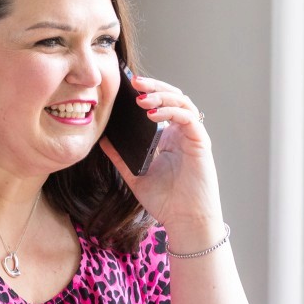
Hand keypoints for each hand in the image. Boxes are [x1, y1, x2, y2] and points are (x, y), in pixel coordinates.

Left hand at [99, 72, 222, 241]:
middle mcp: (181, 132)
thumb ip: (119, 156)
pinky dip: (171, 111)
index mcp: (167, 136)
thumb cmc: (164, 200)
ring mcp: (192, 136)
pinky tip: (153, 114)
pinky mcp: (201, 143)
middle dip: (153, 85)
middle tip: (134, 81)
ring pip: (182, 102)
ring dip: (162, 95)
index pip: (160, 103)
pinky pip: (188, 119)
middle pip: (172, 96)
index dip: (146, 91)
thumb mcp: (134, 175)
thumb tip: (102, 138)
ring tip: (141, 98)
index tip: (126, 86)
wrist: (184, 221)